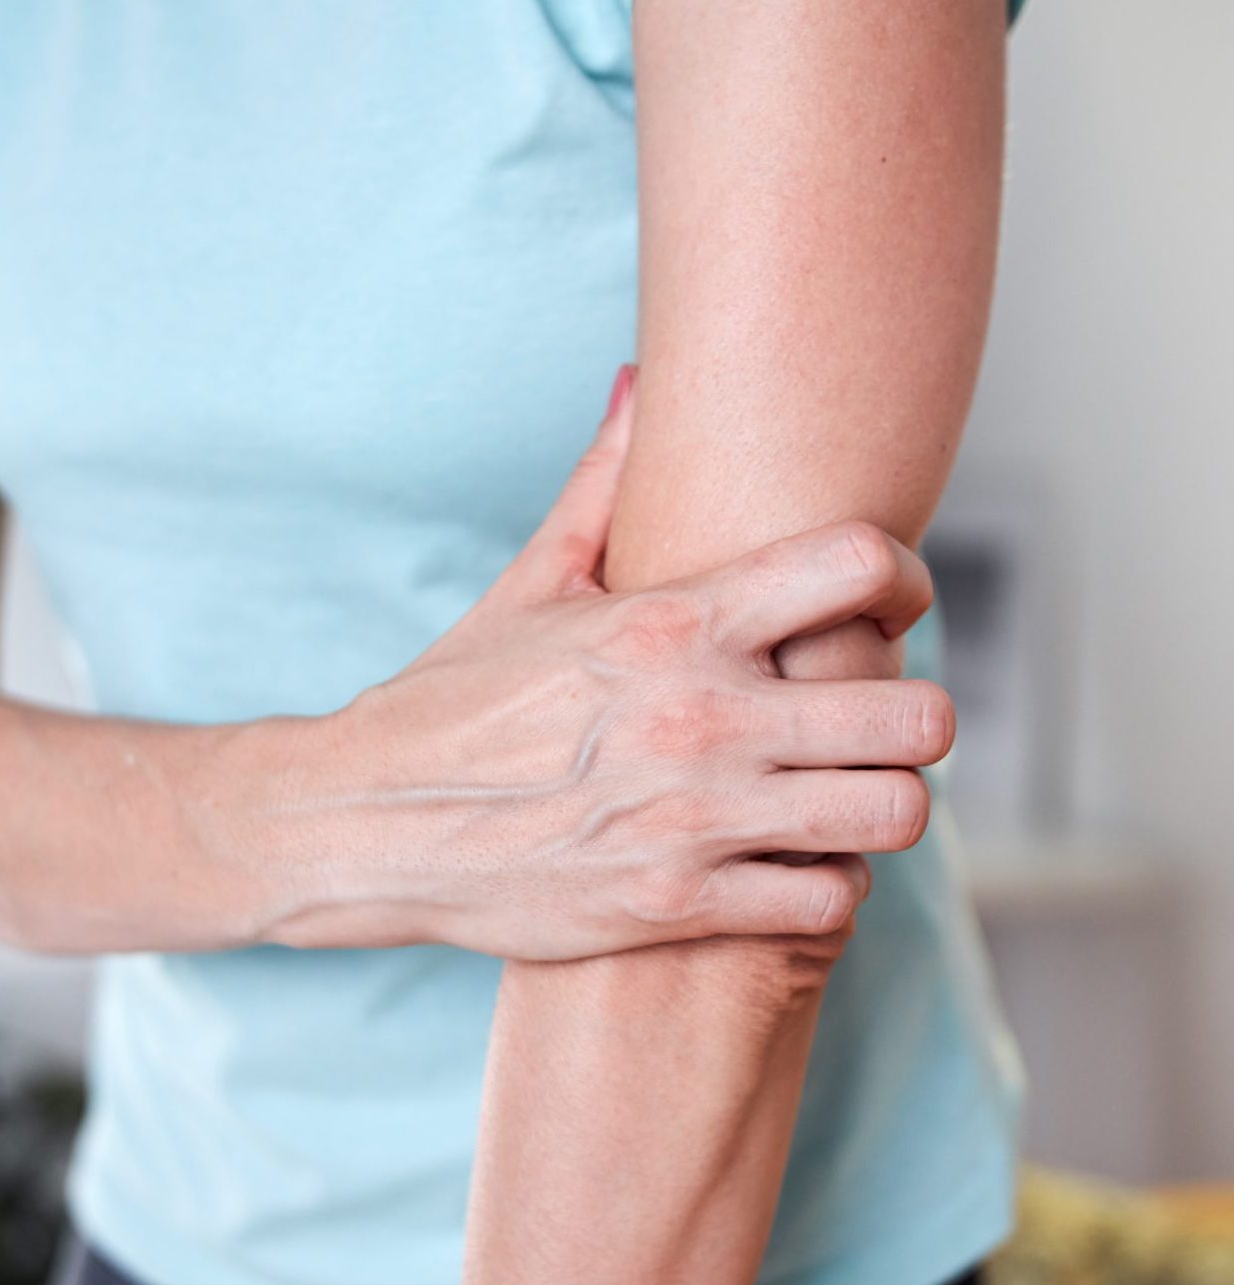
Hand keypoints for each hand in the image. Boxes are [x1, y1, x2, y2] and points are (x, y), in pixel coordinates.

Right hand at [269, 369, 952, 961]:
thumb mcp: (528, 586)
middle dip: (911, 718)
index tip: (888, 605)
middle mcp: (700, 718)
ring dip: (881, 806)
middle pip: (916, 715)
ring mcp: (695, 821)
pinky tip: (790, 863)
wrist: (368, 823)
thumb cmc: (451, 702)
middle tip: (872, 723)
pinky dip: (828, 887)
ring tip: (841, 798)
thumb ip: (605, 485)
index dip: (906, 581)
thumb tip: (640, 378)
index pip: (861, 566)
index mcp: (671, 622)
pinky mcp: (678, 907)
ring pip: (893, 815)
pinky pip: (830, 903)